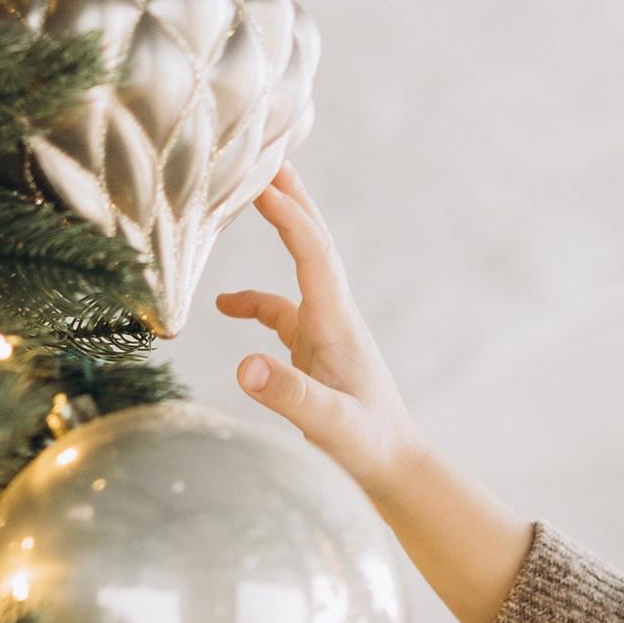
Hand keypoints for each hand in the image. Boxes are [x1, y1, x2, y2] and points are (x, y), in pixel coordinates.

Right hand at [218, 164, 415, 501]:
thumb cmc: (368, 449)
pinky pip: (282, 312)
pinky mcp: (316, 352)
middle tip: (268, 152)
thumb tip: (244, 366)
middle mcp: (333, 317)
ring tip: (246, 200)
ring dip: (277, 233)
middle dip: (292, 197)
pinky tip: (226, 306)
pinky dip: (255, 302)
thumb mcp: (329, 426)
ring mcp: (325, 333)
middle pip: (313, 242)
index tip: (260, 180)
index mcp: (336, 324)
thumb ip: (289, 396)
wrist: (397, 470)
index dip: (287, 214)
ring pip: (299, 269)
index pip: (312, 253)